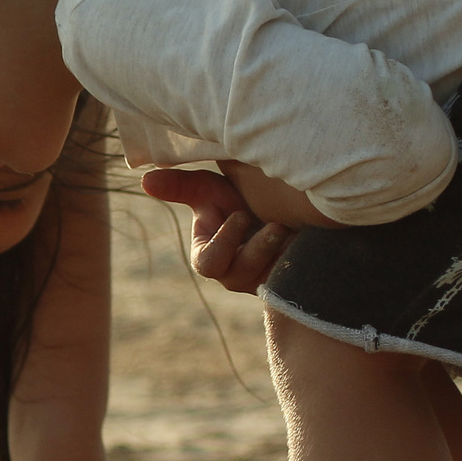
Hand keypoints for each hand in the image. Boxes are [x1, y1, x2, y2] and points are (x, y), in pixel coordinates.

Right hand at [142, 167, 291, 294]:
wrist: (281, 211)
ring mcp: (263, 280)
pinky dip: (306, 258)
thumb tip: (145, 179)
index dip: (223, 242)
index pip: (209, 263)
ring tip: (295, 229)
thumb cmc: (238, 200)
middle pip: (240, 275)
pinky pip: (298, 279)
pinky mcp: (291, 281)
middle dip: (258, 251)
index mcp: (210, 256)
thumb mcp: (209, 191)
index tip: (239, 214)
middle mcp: (234, 274)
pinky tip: (316, 236)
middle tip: (276, 226)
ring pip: (271, 278)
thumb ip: (179, 187)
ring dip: (283, 254)